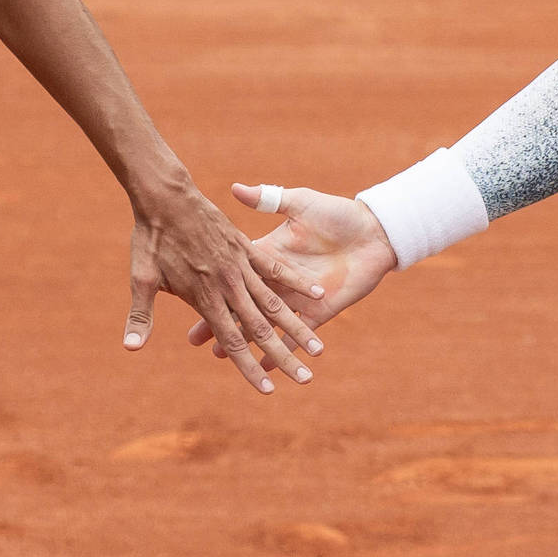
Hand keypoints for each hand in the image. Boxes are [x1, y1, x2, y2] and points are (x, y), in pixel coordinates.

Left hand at [122, 176, 325, 394]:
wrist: (165, 195)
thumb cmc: (150, 238)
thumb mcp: (140, 279)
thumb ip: (140, 316)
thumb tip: (130, 348)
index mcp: (205, 297)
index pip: (232, 341)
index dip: (250, 368)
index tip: (268, 390)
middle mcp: (229, 285)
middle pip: (262, 328)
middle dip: (285, 356)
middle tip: (306, 381)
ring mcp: (241, 265)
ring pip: (275, 302)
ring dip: (298, 327)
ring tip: (319, 349)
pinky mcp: (247, 245)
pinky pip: (277, 267)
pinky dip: (295, 282)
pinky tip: (315, 294)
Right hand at [183, 183, 399, 360]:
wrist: (373, 231)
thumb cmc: (335, 213)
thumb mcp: (299, 202)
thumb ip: (269, 198)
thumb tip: (235, 188)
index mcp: (268, 256)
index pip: (232, 276)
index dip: (211, 287)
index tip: (185, 297)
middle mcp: (277, 282)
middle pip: (242, 306)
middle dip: (218, 322)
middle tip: (193, 341)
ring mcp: (296, 300)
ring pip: (264, 327)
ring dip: (245, 343)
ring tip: (220, 358)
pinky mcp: (317, 312)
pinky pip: (295, 336)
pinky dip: (280, 352)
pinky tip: (263, 369)